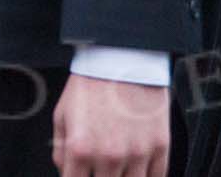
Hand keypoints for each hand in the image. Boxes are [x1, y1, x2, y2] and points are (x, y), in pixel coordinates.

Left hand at [52, 74, 168, 176]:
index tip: (82, 174)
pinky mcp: (159, 145)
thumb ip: (61, 151)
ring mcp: (137, 153)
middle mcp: (109, 156)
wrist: (122, 57)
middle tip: (102, 167)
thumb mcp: (62, 115)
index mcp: (80, 150)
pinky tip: (139, 169)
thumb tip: (67, 172)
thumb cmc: (92, 83)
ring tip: (119, 168)